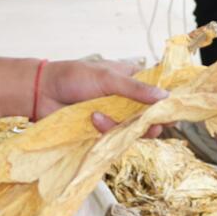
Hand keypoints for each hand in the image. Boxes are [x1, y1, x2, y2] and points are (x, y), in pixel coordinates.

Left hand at [37, 59, 169, 135]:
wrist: (42, 93)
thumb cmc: (73, 77)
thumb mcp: (107, 78)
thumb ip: (136, 89)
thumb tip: (165, 96)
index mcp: (132, 78)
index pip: (159, 89)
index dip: (168, 100)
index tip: (174, 110)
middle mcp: (127, 99)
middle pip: (151, 115)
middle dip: (151, 121)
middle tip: (151, 125)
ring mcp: (116, 116)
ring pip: (135, 130)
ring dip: (122, 127)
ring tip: (100, 117)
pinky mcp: (103, 131)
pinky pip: (116, 138)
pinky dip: (106, 130)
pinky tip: (92, 120)